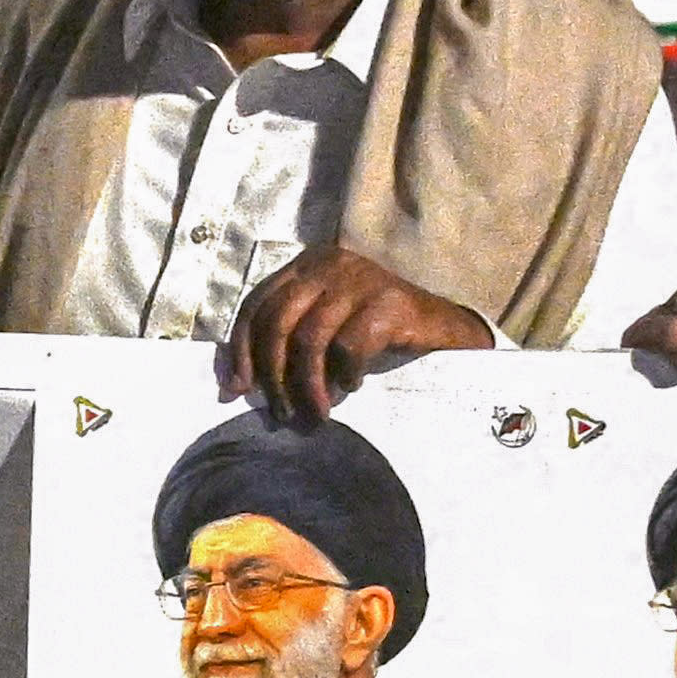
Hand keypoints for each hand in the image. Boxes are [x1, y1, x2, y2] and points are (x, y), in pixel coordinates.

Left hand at [223, 245, 494, 421]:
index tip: (238, 390)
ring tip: (316, 413)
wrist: (442, 331)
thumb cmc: (375, 335)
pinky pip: (348, 346)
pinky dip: (344, 374)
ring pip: (310, 339)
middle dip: (273, 375)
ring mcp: (361, 279)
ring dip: (307, 386)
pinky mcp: (389, 300)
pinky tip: (352, 386)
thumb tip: (235, 385)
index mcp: (307, 266)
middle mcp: (330, 264)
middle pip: (278, 322)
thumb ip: (285, 344)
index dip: (242, 350)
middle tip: (281, 413)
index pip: (257, 304)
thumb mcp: (323, 331)